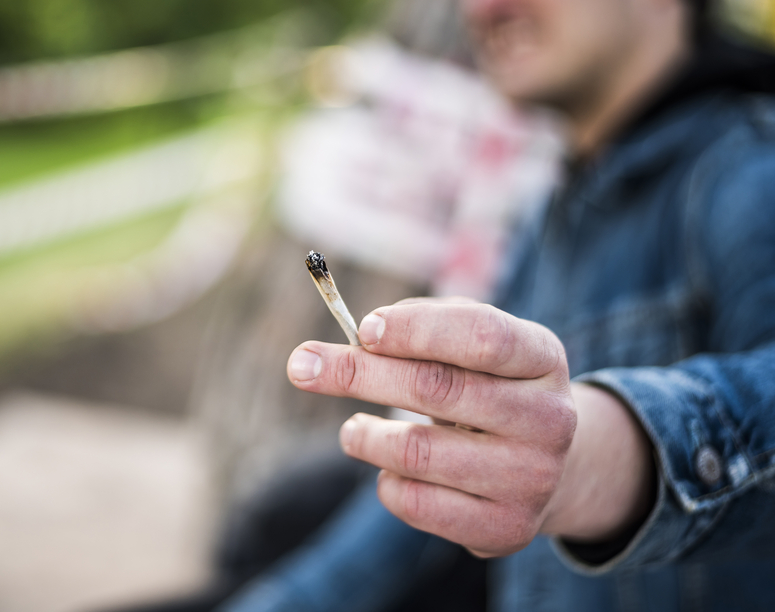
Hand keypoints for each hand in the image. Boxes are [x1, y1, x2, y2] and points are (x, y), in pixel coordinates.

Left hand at [287, 298, 653, 556]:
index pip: (482, 336)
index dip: (416, 329)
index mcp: (543, 358)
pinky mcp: (506, 528)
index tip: (361, 328)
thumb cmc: (488, 385)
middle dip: (358, 373)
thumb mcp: (473, 342)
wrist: (546, 465)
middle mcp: (550, 419)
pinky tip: (390, 468)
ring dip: (364, 435)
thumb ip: (422, 324)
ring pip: (417, 451)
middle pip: (438, 389)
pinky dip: (386, 481)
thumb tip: (360, 339)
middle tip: (302, 365)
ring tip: (352, 430)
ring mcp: (532, 478)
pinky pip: (416, 504)